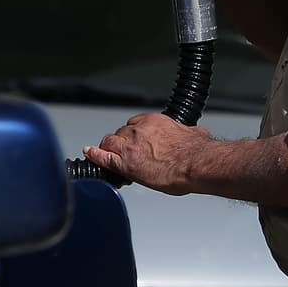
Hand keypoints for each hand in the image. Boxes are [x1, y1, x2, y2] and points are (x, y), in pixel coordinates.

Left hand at [84, 112, 212, 195]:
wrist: (195, 163)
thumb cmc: (197, 152)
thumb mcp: (196, 135)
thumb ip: (190, 134)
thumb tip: (198, 135)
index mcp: (156, 122)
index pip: (136, 123)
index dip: (134, 133)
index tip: (136, 139)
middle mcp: (140, 131)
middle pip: (122, 132)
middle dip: (122, 142)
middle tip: (126, 152)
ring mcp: (131, 147)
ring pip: (111, 142)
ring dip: (110, 148)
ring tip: (109, 155)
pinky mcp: (125, 164)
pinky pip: (103, 157)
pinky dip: (95, 155)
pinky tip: (89, 153)